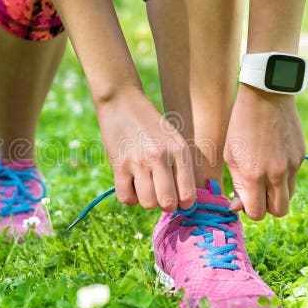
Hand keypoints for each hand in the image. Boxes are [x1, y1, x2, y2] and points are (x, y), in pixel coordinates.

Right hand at [95, 87, 195, 212]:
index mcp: (179, 151)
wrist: (122, 102)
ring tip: (146, 187)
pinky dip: (129, 197)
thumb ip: (180, 165)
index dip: (184, 205)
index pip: (188, 194)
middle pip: (167, 203)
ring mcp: (139, 162)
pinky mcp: (119, 165)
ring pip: (147, 203)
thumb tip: (183, 200)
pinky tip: (131, 185)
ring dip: (147, 200)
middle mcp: (161, 157)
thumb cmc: (151, 123)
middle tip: (161, 196)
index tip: (178, 202)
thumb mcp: (174, 139)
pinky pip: (126, 198)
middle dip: (165, 205)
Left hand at [224, 84, 305, 219]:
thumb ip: (237, 184)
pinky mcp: (302, 155)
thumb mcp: (231, 154)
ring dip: (278, 194)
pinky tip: (274, 157)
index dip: (249, 209)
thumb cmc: (241, 124)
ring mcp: (292, 165)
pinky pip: (295, 177)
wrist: (267, 96)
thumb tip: (239, 207)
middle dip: (267, 207)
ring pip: (290, 197)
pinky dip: (285, 176)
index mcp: (253, 175)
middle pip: (279, 211)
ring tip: (265, 176)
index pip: (257, 213)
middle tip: (257, 193)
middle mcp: (276, 174)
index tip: (244, 198)